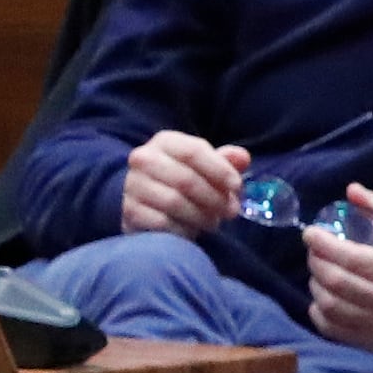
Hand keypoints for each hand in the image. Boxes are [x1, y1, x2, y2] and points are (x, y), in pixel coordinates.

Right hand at [123, 129, 249, 236]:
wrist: (141, 198)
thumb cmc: (179, 178)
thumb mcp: (202, 165)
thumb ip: (223, 160)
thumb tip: (242, 158)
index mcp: (164, 142)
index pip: (194, 151)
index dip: (220, 170)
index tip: (237, 187)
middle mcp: (143, 159)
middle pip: (186, 179)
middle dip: (214, 198)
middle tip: (230, 211)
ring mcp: (133, 185)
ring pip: (174, 203)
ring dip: (200, 216)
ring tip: (213, 222)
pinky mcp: (129, 210)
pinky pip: (162, 223)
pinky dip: (183, 229)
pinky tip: (193, 230)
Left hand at [302, 183, 372, 355]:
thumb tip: (351, 189)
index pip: (350, 258)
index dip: (323, 244)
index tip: (310, 233)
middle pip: (334, 280)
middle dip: (316, 261)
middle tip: (314, 252)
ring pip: (328, 303)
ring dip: (315, 284)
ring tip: (319, 272)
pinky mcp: (364, 340)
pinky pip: (329, 326)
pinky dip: (317, 310)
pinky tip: (321, 297)